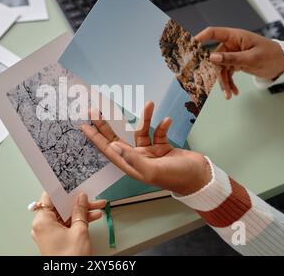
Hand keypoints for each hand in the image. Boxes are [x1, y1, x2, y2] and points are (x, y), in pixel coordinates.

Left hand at [31, 192, 105, 255]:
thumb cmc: (69, 259)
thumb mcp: (79, 231)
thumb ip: (80, 211)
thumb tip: (81, 198)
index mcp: (42, 221)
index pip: (49, 197)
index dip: (61, 189)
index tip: (71, 183)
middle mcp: (42, 226)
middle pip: (59, 207)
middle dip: (77, 202)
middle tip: (90, 196)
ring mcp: (49, 234)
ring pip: (65, 216)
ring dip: (81, 211)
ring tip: (97, 207)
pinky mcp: (56, 240)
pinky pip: (67, 225)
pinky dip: (78, 221)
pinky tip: (92, 217)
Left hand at [81, 101, 211, 195]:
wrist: (200, 177)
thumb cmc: (176, 176)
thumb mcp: (152, 169)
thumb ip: (132, 158)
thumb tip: (112, 147)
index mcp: (131, 166)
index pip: (108, 150)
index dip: (95, 138)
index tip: (83, 126)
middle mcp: (137, 159)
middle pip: (117, 138)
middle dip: (106, 125)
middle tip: (95, 110)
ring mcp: (150, 153)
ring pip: (141, 131)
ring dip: (145, 118)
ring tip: (149, 104)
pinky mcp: (162, 148)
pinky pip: (158, 133)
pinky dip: (163, 126)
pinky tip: (168, 120)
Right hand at [195, 27, 283, 99]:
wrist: (283, 64)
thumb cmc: (271, 55)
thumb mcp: (252, 58)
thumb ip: (231, 58)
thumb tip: (211, 58)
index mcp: (235, 36)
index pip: (214, 33)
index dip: (201, 37)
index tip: (191, 45)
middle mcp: (231, 44)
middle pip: (214, 57)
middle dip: (215, 73)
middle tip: (212, 84)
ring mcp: (233, 55)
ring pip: (220, 69)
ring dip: (224, 83)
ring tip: (229, 94)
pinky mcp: (235, 63)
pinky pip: (227, 74)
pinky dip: (229, 83)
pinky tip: (233, 92)